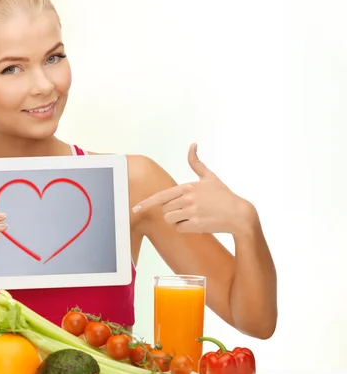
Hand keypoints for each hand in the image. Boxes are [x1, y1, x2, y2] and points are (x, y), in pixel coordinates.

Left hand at [132, 143, 253, 234]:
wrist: (239, 214)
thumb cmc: (223, 195)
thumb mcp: (210, 177)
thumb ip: (196, 162)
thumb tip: (193, 144)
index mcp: (188, 187)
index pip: (161, 196)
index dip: (146, 203)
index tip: (135, 208)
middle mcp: (188, 198)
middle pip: (165, 209)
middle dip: (172, 211)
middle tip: (188, 210)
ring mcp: (192, 212)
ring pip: (170, 219)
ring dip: (176, 220)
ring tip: (191, 216)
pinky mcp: (197, 225)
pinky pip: (179, 228)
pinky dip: (184, 228)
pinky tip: (197, 224)